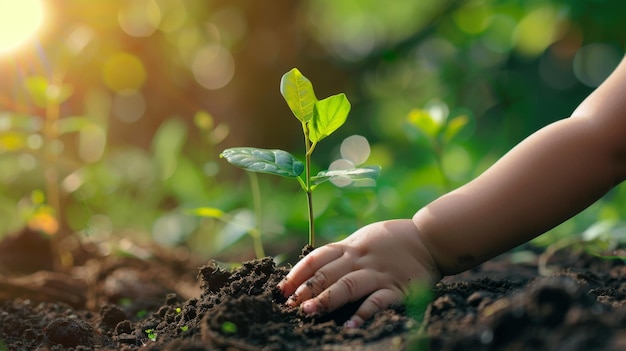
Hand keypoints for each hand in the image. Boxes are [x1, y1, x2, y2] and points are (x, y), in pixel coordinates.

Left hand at [277, 219, 440, 327]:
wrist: (430, 239)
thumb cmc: (393, 240)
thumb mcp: (363, 239)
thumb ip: (342, 253)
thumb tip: (312, 270)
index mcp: (351, 247)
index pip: (317, 258)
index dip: (297, 274)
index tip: (281, 290)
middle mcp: (361, 259)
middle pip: (328, 273)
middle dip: (305, 289)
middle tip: (289, 305)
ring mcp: (378, 274)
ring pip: (347, 285)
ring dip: (326, 299)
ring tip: (308, 312)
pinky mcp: (398, 289)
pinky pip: (378, 301)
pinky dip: (363, 313)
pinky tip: (350, 326)